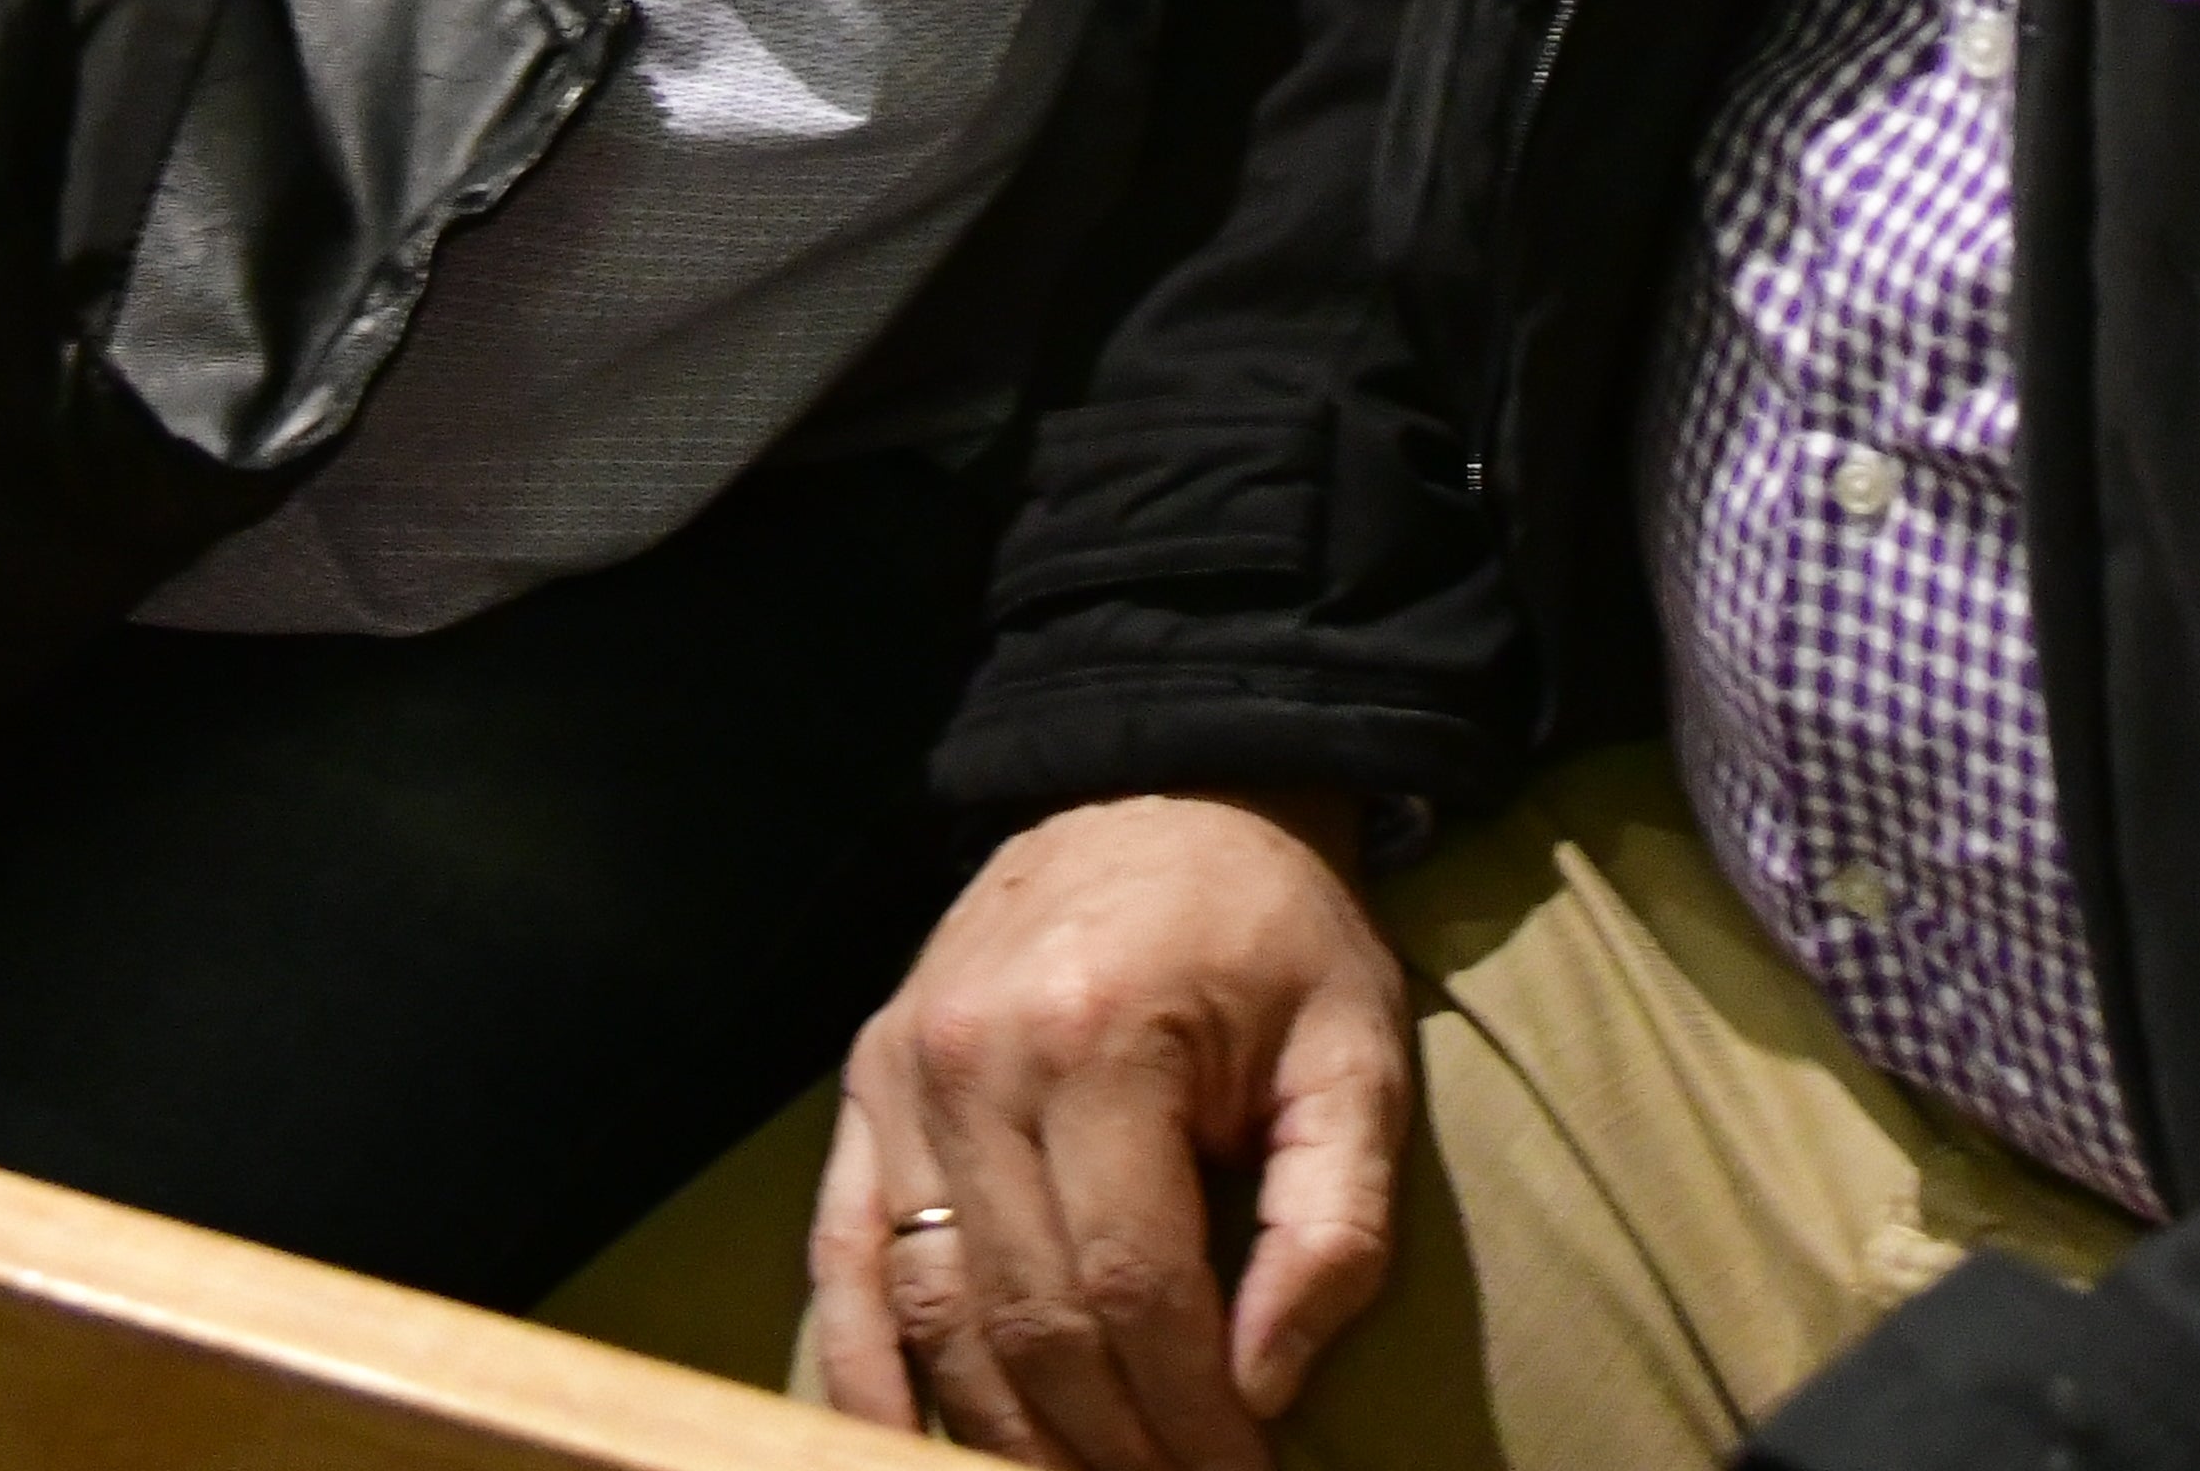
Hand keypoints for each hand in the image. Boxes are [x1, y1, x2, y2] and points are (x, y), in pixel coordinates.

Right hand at [806, 791, 1408, 1463]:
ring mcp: (904, 1076)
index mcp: (1106, 1040)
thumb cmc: (1273, 936)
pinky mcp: (866, 1088)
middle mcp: (980, 1060)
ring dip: (1002, 1433)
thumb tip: (1264, 1383)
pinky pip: (844, 1259)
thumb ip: (1333, 1223)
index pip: (1135, 1288)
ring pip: (937, 1309)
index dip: (1189, 1414)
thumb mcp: (1355, 1056)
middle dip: (1108, 1445)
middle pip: (1032, 1318)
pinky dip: (863, 1370)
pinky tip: (899, 1452)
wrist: (1166, 795)